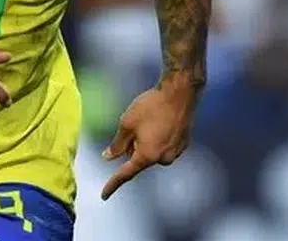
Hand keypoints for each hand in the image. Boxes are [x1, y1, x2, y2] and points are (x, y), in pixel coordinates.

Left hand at [100, 79, 197, 199]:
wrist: (180, 92)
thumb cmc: (151, 106)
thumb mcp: (127, 123)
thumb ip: (117, 144)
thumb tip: (109, 157)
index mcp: (147, 156)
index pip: (126, 173)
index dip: (113, 184)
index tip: (104, 195)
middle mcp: (163, 158)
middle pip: (141, 158)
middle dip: (134, 147)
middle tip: (135, 125)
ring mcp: (176, 152)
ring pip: (153, 152)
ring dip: (147, 142)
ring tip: (150, 119)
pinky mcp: (184, 143)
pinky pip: (165, 146)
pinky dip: (159, 138)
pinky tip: (160, 121)